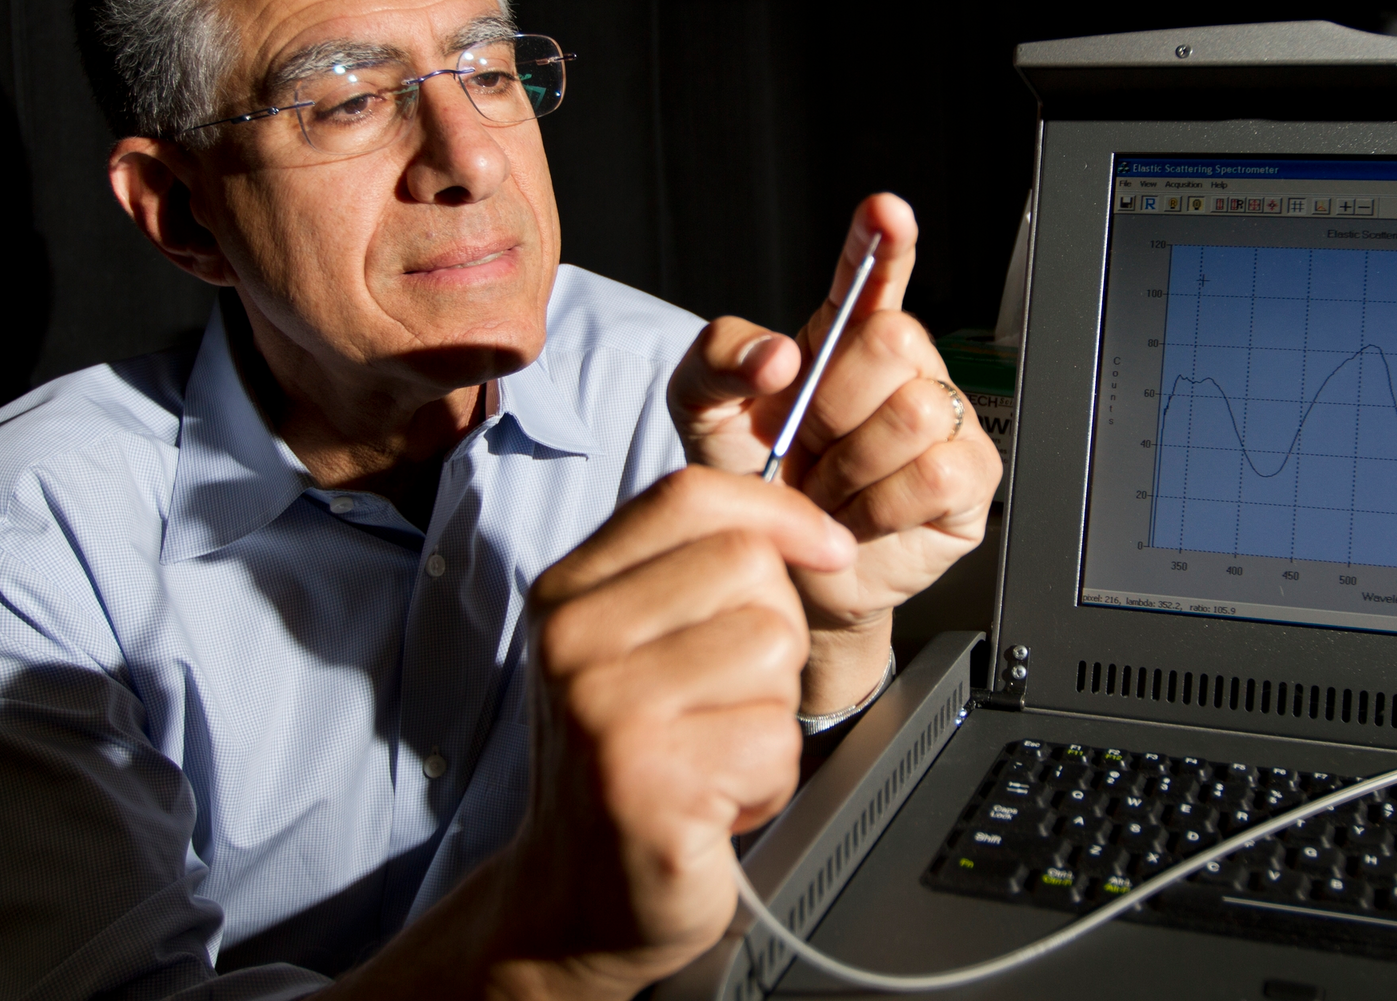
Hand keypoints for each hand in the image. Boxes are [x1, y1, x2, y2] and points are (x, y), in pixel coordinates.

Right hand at [323, 466, 854, 1000]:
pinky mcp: (649, 784)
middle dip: (777, 632)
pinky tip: (717, 801)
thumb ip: (692, 576)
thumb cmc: (626, 764)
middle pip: (747, 565)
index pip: (688, 495)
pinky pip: (775, 739)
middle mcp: (574, 641)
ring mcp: (605, 711)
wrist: (576, 900)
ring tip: (717, 751)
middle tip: (730, 698)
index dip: (780, 510)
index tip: (828, 548)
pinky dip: (768, 779)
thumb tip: (814, 534)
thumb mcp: (630, 649)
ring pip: (772, 647)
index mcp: (568, 593)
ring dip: (773, 712)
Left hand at [667, 194, 1001, 712]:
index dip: (883, 242)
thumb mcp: (703, 412)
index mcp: (840, 336)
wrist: (778, 572)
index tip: (885, 215)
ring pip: (916, 411)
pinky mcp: (968, 480)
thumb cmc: (750, 484)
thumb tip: (778, 355)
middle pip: (895, 340)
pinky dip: (882, 504)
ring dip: (853, 466)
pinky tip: (862, 515)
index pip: (871, 273)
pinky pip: (937, 472)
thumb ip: (718, 359)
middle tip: (809, 444)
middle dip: (835, 401)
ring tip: (832, 489)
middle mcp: (899, 369)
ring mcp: (942, 420)